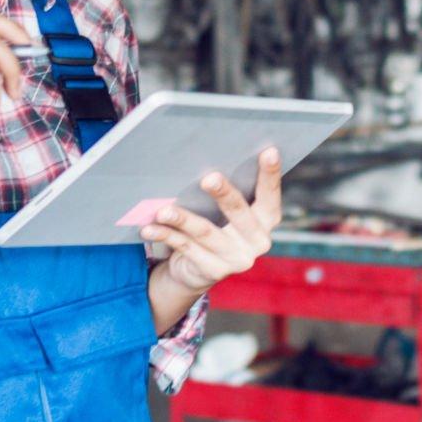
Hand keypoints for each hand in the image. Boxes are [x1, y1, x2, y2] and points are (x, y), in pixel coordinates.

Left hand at [143, 147, 281, 294]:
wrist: (197, 270)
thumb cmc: (214, 226)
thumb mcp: (225, 212)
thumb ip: (225, 194)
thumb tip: (201, 166)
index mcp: (266, 220)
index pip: (270, 195)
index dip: (270, 174)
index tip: (269, 151)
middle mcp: (257, 241)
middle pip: (239, 212)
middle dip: (223, 194)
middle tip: (209, 178)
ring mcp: (237, 259)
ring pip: (206, 232)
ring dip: (183, 219)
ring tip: (163, 210)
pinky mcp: (214, 271)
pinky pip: (186, 248)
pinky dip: (166, 235)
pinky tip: (150, 228)